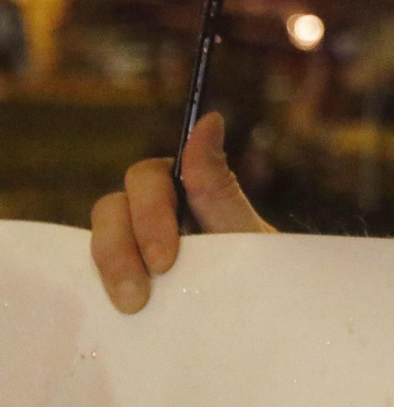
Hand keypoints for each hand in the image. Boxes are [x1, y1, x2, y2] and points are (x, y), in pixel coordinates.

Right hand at [89, 111, 273, 313]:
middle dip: (124, 248)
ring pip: (100, 239)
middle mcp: (151, 209)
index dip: (149, 214)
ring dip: (111, 270)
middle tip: (143, 293)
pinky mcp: (119, 276)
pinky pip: (93, 273)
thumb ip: (218, 185)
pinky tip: (113, 311)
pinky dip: (100, 287)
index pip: (147, 177)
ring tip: (134, 305)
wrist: (256, 318)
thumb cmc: (253, 267)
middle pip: (113, 207)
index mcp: (181, 187)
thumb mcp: (241, 231)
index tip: (165, 259)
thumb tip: (209, 119)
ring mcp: (132, 243)